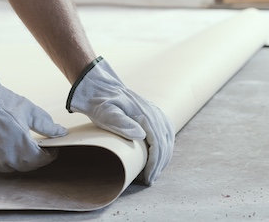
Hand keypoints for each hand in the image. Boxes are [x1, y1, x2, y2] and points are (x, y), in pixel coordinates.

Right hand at [0, 66, 67, 171]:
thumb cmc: (0, 102)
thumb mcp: (28, 110)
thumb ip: (46, 125)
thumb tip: (60, 132)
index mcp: (22, 147)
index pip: (42, 160)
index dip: (50, 154)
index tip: (52, 148)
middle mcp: (6, 158)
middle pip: (28, 165)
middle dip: (35, 157)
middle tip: (39, 147)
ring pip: (11, 167)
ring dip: (19, 160)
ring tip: (21, 145)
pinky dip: (2, 159)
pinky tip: (4, 146)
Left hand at [66, 57, 174, 184]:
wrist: (100, 87)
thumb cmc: (100, 103)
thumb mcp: (105, 113)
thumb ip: (121, 122)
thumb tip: (141, 135)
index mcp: (144, 115)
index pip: (157, 144)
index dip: (154, 164)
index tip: (148, 178)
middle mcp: (153, 113)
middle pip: (165, 144)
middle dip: (159, 165)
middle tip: (149, 180)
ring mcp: (155, 112)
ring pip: (168, 139)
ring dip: (164, 158)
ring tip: (153, 173)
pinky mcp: (153, 113)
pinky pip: (166, 132)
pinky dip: (166, 147)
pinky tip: (160, 157)